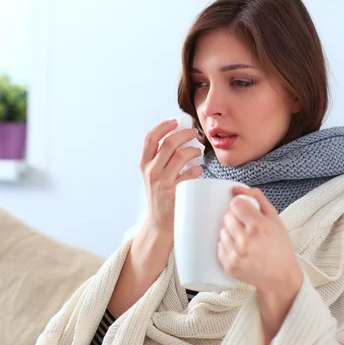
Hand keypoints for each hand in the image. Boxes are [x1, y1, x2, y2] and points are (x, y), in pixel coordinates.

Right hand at [140, 119, 202, 235]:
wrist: (159, 223)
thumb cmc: (160, 195)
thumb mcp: (153, 174)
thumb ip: (160, 157)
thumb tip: (179, 134)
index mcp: (144, 164)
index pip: (150, 138)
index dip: (163, 126)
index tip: (175, 121)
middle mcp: (152, 172)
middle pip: (169, 143)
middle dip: (184, 134)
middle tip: (194, 133)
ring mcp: (163, 183)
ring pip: (180, 155)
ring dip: (193, 150)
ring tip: (198, 151)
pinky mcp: (175, 193)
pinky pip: (190, 173)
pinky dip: (197, 168)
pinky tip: (198, 169)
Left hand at [217, 187, 302, 294]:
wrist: (281, 278)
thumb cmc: (279, 247)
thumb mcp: (275, 219)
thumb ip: (257, 198)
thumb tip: (235, 189)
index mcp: (259, 226)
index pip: (236, 204)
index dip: (239, 206)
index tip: (244, 211)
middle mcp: (246, 241)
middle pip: (227, 217)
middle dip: (235, 219)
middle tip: (245, 226)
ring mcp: (236, 255)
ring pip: (222, 231)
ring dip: (229, 232)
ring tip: (243, 239)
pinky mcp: (229, 266)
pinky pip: (219, 246)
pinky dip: (227, 245)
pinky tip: (239, 249)